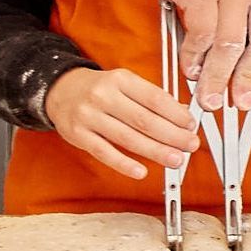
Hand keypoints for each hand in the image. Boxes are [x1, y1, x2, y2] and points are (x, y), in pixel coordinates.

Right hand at [44, 68, 200, 181]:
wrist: (59, 89)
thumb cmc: (98, 89)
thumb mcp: (124, 83)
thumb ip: (150, 98)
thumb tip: (180, 116)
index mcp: (120, 79)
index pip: (154, 97)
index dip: (175, 113)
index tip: (190, 125)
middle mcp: (103, 95)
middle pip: (144, 120)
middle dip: (171, 135)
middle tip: (190, 145)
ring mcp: (89, 116)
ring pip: (127, 138)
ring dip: (155, 151)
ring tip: (175, 159)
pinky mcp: (78, 135)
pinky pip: (104, 152)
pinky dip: (124, 164)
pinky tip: (141, 171)